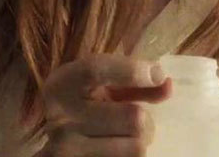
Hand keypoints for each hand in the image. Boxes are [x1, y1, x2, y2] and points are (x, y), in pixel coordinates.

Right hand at [35, 54, 171, 156]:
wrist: (52, 144)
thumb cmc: (83, 107)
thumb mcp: (102, 88)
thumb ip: (133, 82)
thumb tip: (166, 84)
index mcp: (64, 84)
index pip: (96, 70)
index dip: (132, 71)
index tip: (157, 75)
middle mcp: (61, 116)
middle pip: (133, 117)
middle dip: (145, 120)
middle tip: (138, 122)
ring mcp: (66, 148)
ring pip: (136, 147)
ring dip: (139, 143)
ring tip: (126, 139)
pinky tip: (115, 150)